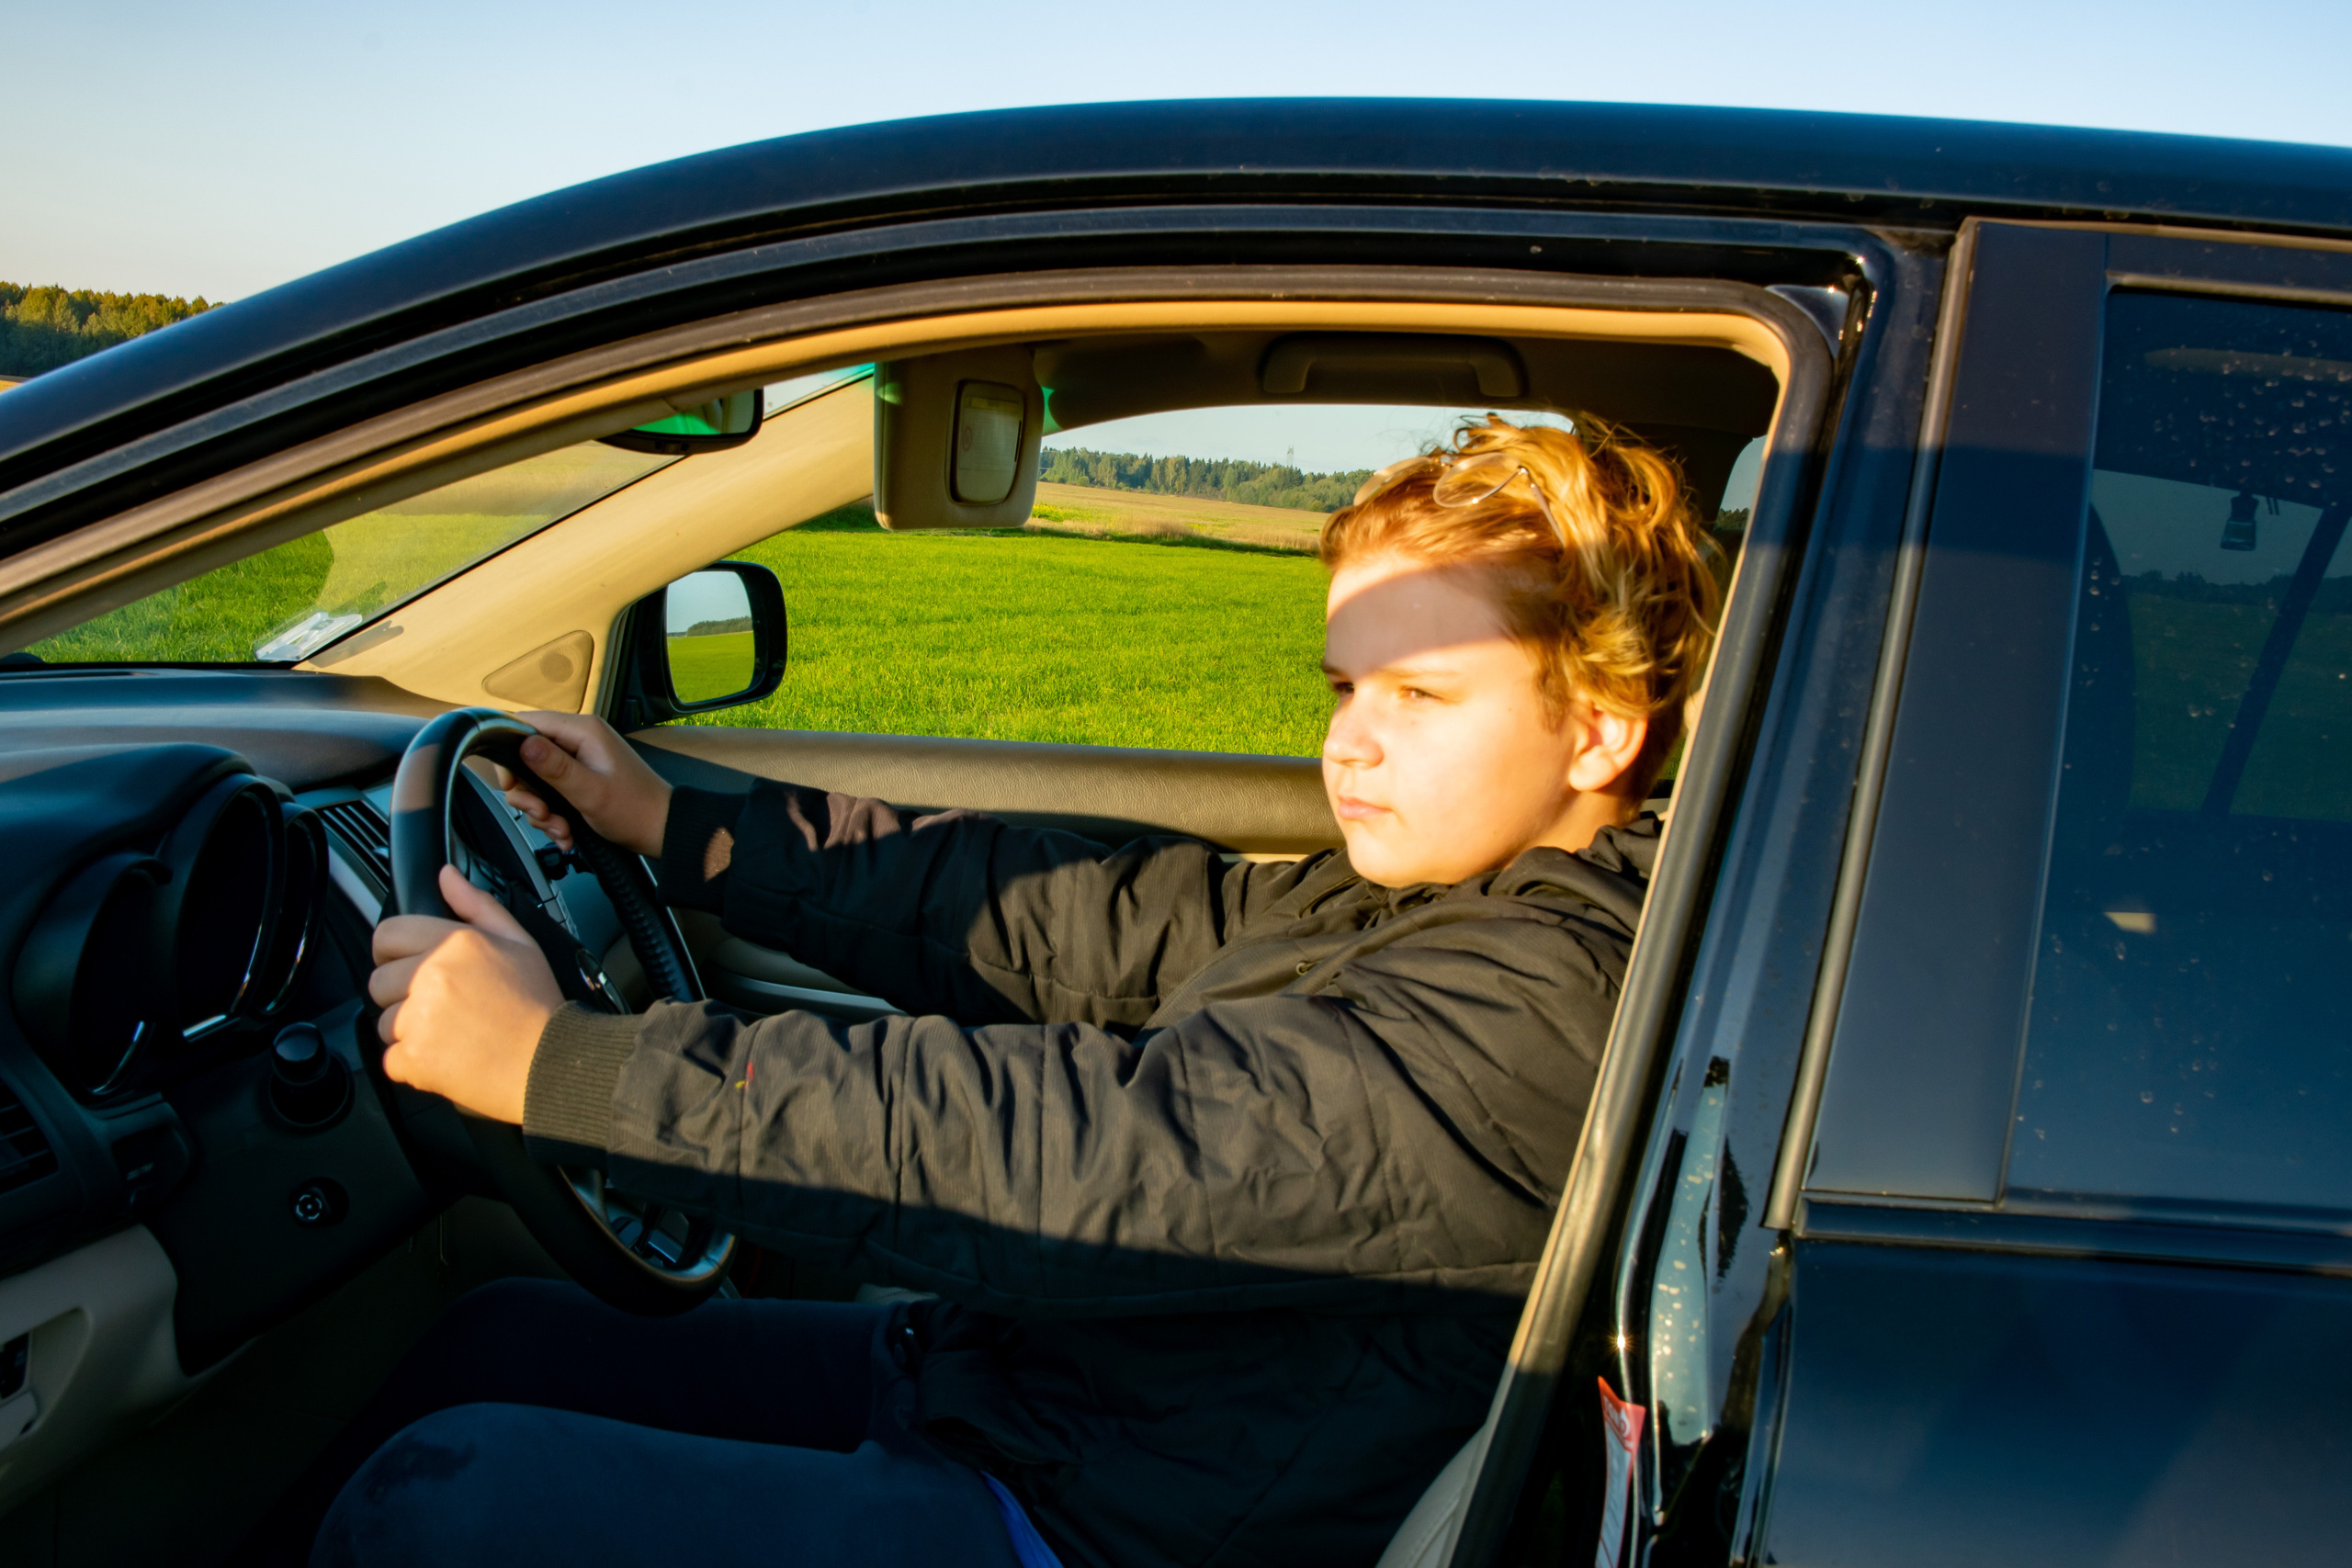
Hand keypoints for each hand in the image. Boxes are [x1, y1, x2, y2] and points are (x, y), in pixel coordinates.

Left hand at [372, 866, 563, 1123]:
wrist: (548, 1062)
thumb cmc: (536, 1002)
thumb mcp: (518, 942)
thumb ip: (476, 904)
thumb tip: (445, 876)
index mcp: (454, 943)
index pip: (386, 935)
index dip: (396, 951)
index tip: (413, 965)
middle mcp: (430, 976)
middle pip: (378, 981)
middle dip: (401, 993)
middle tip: (440, 1005)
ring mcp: (418, 1019)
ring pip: (383, 1021)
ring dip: (407, 1029)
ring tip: (448, 1032)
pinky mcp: (413, 1057)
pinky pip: (391, 1057)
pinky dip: (413, 1062)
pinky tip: (446, 1056)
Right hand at [495, 711, 671, 858]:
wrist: (662, 830)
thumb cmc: (635, 810)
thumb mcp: (590, 791)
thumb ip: (554, 767)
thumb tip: (522, 743)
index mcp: (582, 731)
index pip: (525, 723)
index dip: (509, 753)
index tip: (512, 784)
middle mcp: (578, 739)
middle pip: (525, 756)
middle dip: (527, 792)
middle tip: (542, 815)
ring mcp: (578, 759)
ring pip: (535, 779)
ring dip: (540, 810)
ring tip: (560, 829)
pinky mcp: (579, 777)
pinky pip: (549, 792)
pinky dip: (552, 815)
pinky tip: (565, 831)